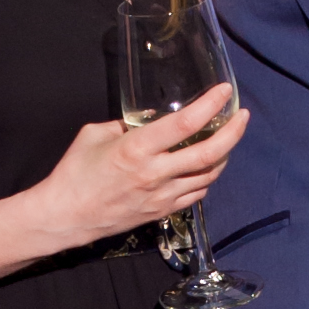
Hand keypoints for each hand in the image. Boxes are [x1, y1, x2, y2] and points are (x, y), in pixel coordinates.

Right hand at [35, 85, 247, 251]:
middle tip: (242, 117)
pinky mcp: (162, 212)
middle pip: (209, 153)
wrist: (66, 217)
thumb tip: (146, 121)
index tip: (225, 91)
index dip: (210, 105)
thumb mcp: (95, 135)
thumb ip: (126, 126)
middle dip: (233, 133)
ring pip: (208, 175)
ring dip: (223, 155)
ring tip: (227, 139)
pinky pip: (196, 193)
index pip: (184, 124)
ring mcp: (162, 196)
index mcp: (137, 149)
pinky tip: (206, 166)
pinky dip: (206, 177)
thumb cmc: (75, 172)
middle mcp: (156, 174)